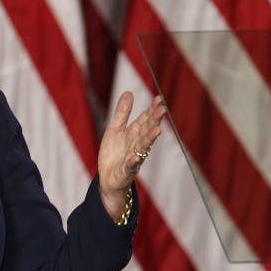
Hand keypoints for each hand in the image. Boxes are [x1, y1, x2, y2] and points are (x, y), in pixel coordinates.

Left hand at [97, 91, 165, 220]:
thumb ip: (122, 113)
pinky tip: (135, 157)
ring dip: (150, 139)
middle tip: (162, 110)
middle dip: (154, 121)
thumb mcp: (115, 129)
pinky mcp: (125, 171)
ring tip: (157, 131)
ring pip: (143, 147)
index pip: (145, 120)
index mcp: (134, 134)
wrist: (108, 178)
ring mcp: (133, 158)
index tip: (159, 99)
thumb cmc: (114, 153)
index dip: (151, 110)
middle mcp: (137, 145)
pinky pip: (130, 166)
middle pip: (147, 131)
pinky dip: (133, 161)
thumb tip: (129, 92)